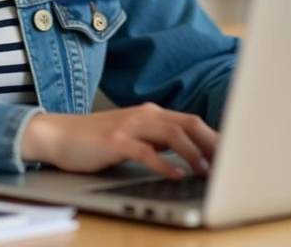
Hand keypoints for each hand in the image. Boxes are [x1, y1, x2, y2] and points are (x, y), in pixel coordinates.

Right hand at [19, 102, 217, 179]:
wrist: (57, 135)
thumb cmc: (95, 140)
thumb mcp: (132, 136)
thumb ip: (158, 140)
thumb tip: (189, 154)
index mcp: (151, 114)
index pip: (191, 121)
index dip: (215, 137)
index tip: (233, 154)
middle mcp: (144, 115)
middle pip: (189, 123)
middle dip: (213, 143)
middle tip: (230, 162)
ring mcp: (129, 126)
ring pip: (172, 134)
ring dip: (194, 153)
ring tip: (207, 171)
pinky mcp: (115, 142)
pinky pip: (146, 152)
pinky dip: (165, 164)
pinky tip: (176, 175)